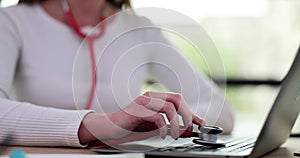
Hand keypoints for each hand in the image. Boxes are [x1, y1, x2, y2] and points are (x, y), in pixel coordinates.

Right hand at [78, 91, 205, 143]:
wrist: (110, 127)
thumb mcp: (154, 125)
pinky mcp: (137, 111)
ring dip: (176, 124)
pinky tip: (161, 135)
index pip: (179, 100)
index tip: (201, 123)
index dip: (192, 112)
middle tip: (188, 129)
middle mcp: (151, 97)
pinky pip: (157, 117)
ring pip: (170, 108)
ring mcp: (143, 102)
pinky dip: (163, 128)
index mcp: (156, 98)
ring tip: (174, 135)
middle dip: (187, 115)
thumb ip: (170, 124)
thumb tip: (187, 128)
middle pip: (177, 100)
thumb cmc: (131, 126)